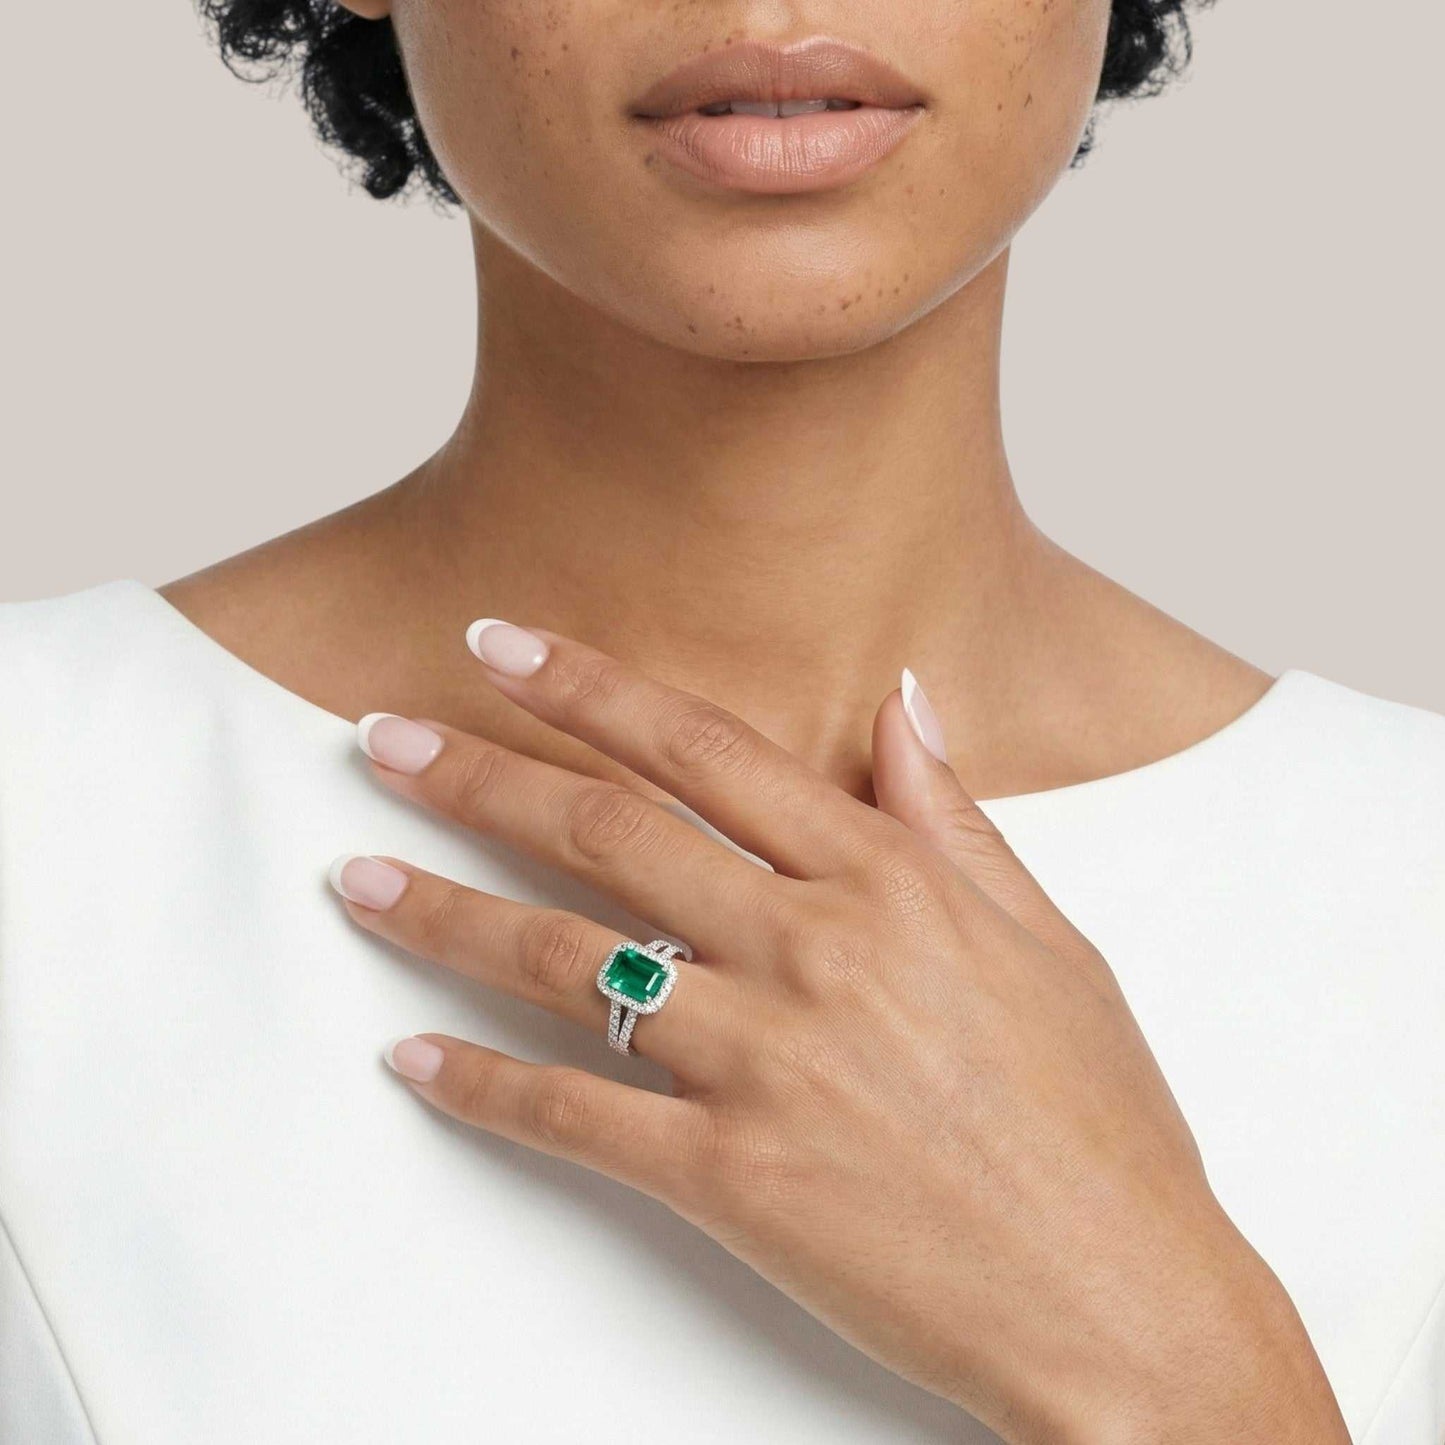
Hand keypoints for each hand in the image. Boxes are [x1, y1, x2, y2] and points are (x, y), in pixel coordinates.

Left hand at [328, 623, 1348, 1444]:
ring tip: (357, 874)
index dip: (588, 688)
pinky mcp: (732, 1175)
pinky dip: (482, 1085)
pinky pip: (576, 1117)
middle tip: (379, 740)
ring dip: (444, 912)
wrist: (1123, 1298)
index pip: (703, 750)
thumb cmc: (1100, 1119)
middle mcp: (809, 951)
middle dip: (477, 776)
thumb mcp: (1047, 938)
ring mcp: (763, 1061)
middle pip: (605, 834)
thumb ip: (951, 816)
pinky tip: (411, 1055)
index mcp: (884, 880)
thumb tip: (906, 701)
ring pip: (564, 961)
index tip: (502, 645)